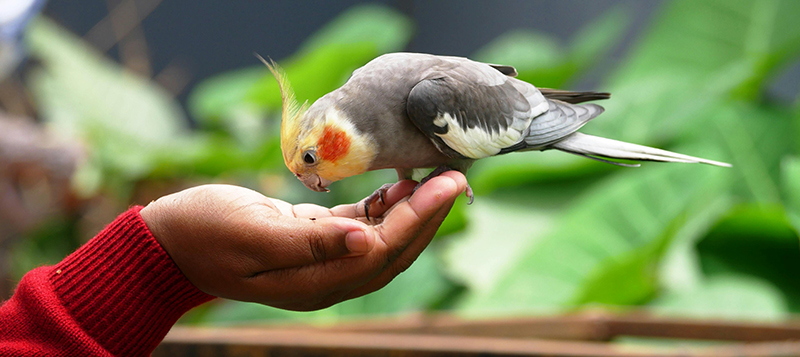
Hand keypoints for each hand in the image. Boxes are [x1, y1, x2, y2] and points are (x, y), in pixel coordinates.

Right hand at [139, 171, 466, 310]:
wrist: (167, 243)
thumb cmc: (203, 233)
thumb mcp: (253, 234)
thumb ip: (311, 243)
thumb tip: (367, 240)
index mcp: (314, 282)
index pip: (383, 252)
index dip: (420, 220)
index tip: (448, 185)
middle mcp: (325, 278)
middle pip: (393, 250)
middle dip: (429, 215)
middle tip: (456, 177)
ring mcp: (320, 262)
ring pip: (382, 239)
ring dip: (412, 210)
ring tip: (437, 176)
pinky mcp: (312, 241)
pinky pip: (360, 227)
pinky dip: (384, 207)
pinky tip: (399, 184)